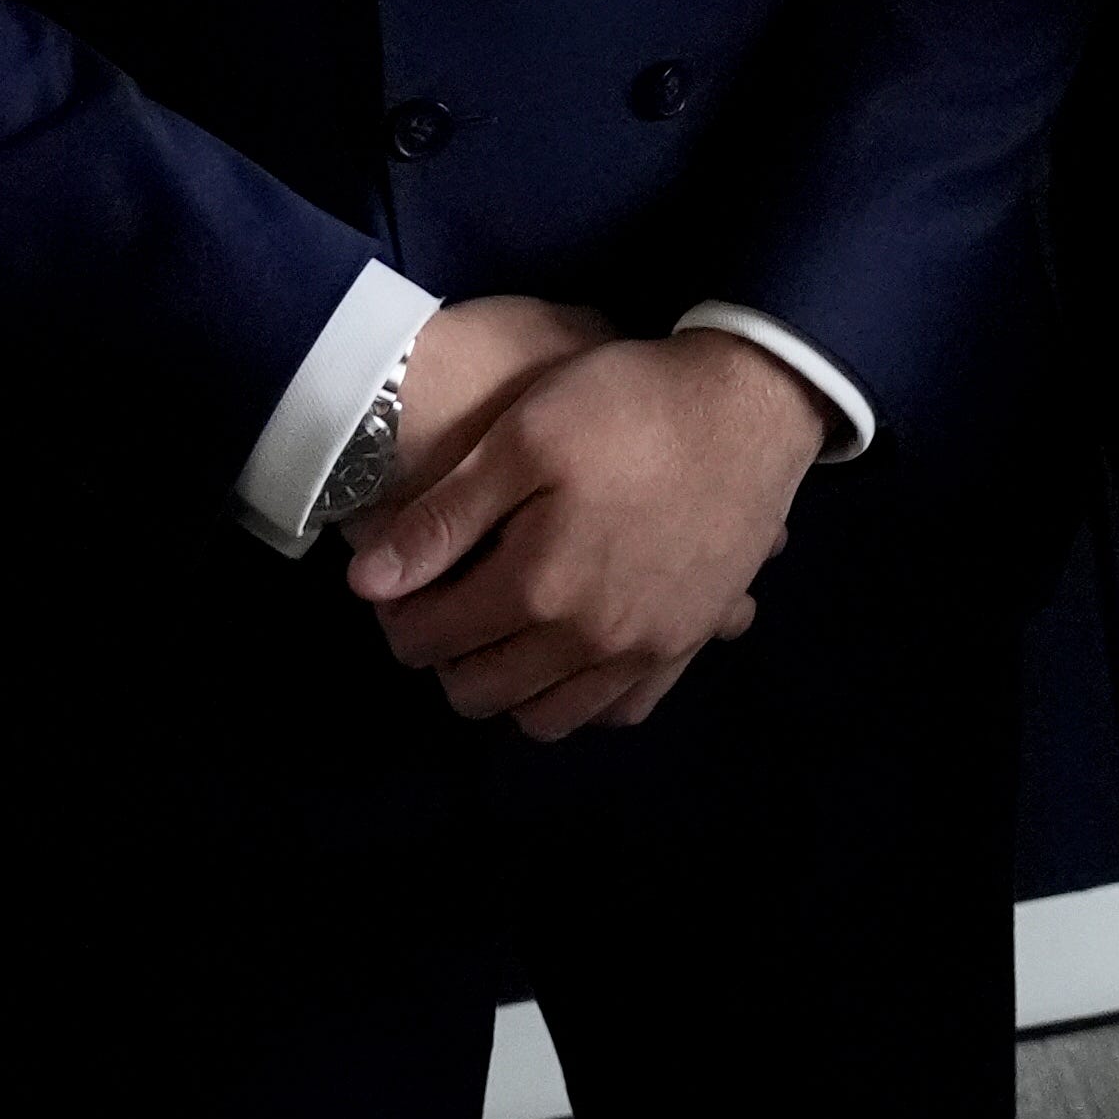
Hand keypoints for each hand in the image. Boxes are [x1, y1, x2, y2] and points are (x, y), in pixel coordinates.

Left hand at [347, 329, 825, 739]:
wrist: (754, 401)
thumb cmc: (630, 404)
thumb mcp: (524, 435)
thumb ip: (443, 517)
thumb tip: (365, 586)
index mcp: (537, 589)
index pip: (427, 639)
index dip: (395, 614)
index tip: (395, 582)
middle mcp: (588, 641)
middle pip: (479, 692)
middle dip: (443, 657)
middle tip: (444, 604)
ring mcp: (645, 649)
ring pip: (547, 716)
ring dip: (509, 688)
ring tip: (504, 632)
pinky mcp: (689, 641)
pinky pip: (622, 710)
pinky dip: (585, 698)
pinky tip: (575, 653)